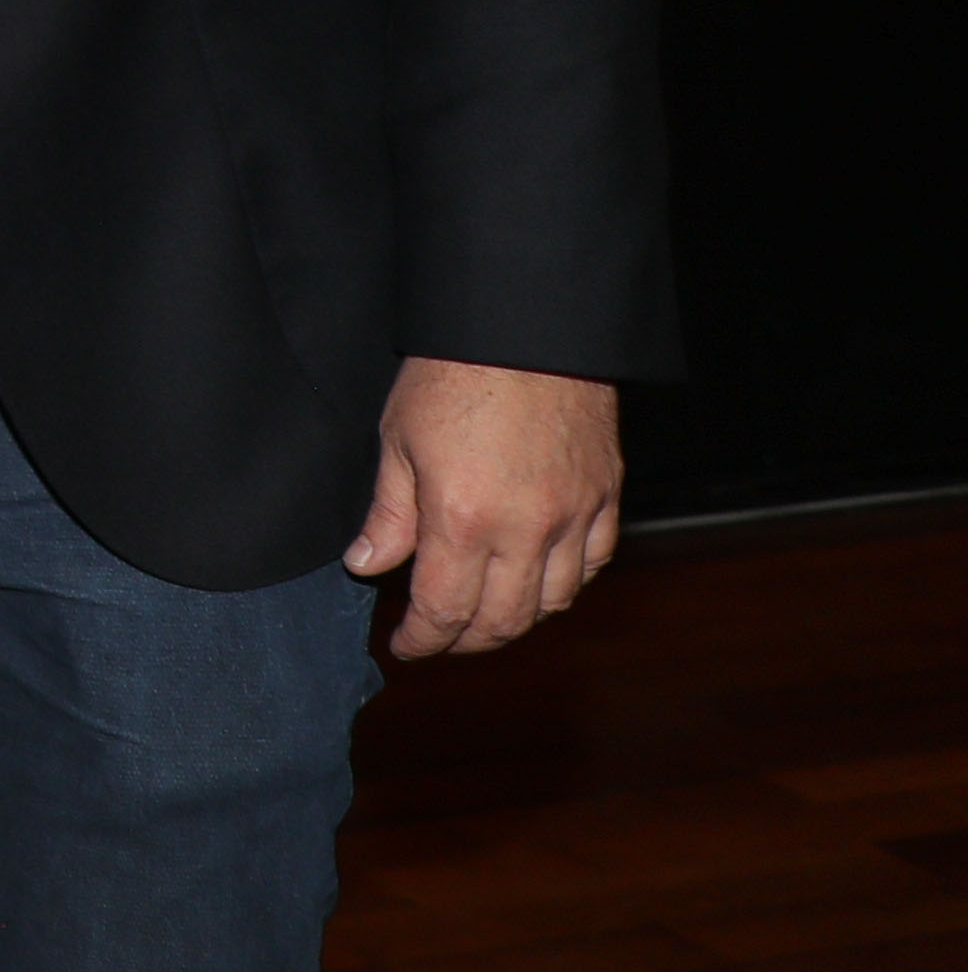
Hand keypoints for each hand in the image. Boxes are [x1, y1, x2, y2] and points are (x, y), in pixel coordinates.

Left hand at [343, 355, 621, 657]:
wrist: (524, 325)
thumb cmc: (451, 373)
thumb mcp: (397, 439)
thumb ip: (388, 515)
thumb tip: (365, 566)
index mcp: (463, 519)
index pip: (443, 609)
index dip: (421, 639)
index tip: (403, 646)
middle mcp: (526, 529)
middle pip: (501, 621)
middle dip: (463, 642)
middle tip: (438, 639)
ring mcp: (573, 515)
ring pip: (553, 603)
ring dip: (515, 622)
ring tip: (482, 617)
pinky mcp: (606, 496)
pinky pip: (592, 565)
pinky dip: (564, 586)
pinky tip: (538, 583)